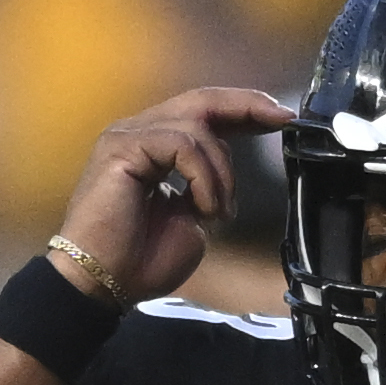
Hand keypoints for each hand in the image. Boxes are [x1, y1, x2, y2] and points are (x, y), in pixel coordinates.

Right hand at [50, 88, 295, 309]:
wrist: (104, 283)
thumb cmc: (140, 261)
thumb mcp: (190, 221)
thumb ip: (207, 190)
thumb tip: (225, 178)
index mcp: (155, 147)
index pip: (204, 115)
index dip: (243, 111)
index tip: (281, 118)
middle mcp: (139, 132)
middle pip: (201, 101)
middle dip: (245, 105)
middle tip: (280, 117)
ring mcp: (128, 136)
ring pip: (197, 127)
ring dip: (221, 173)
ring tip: (218, 212)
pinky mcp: (122, 147)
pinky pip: (181, 145)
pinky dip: (202, 177)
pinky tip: (202, 209)